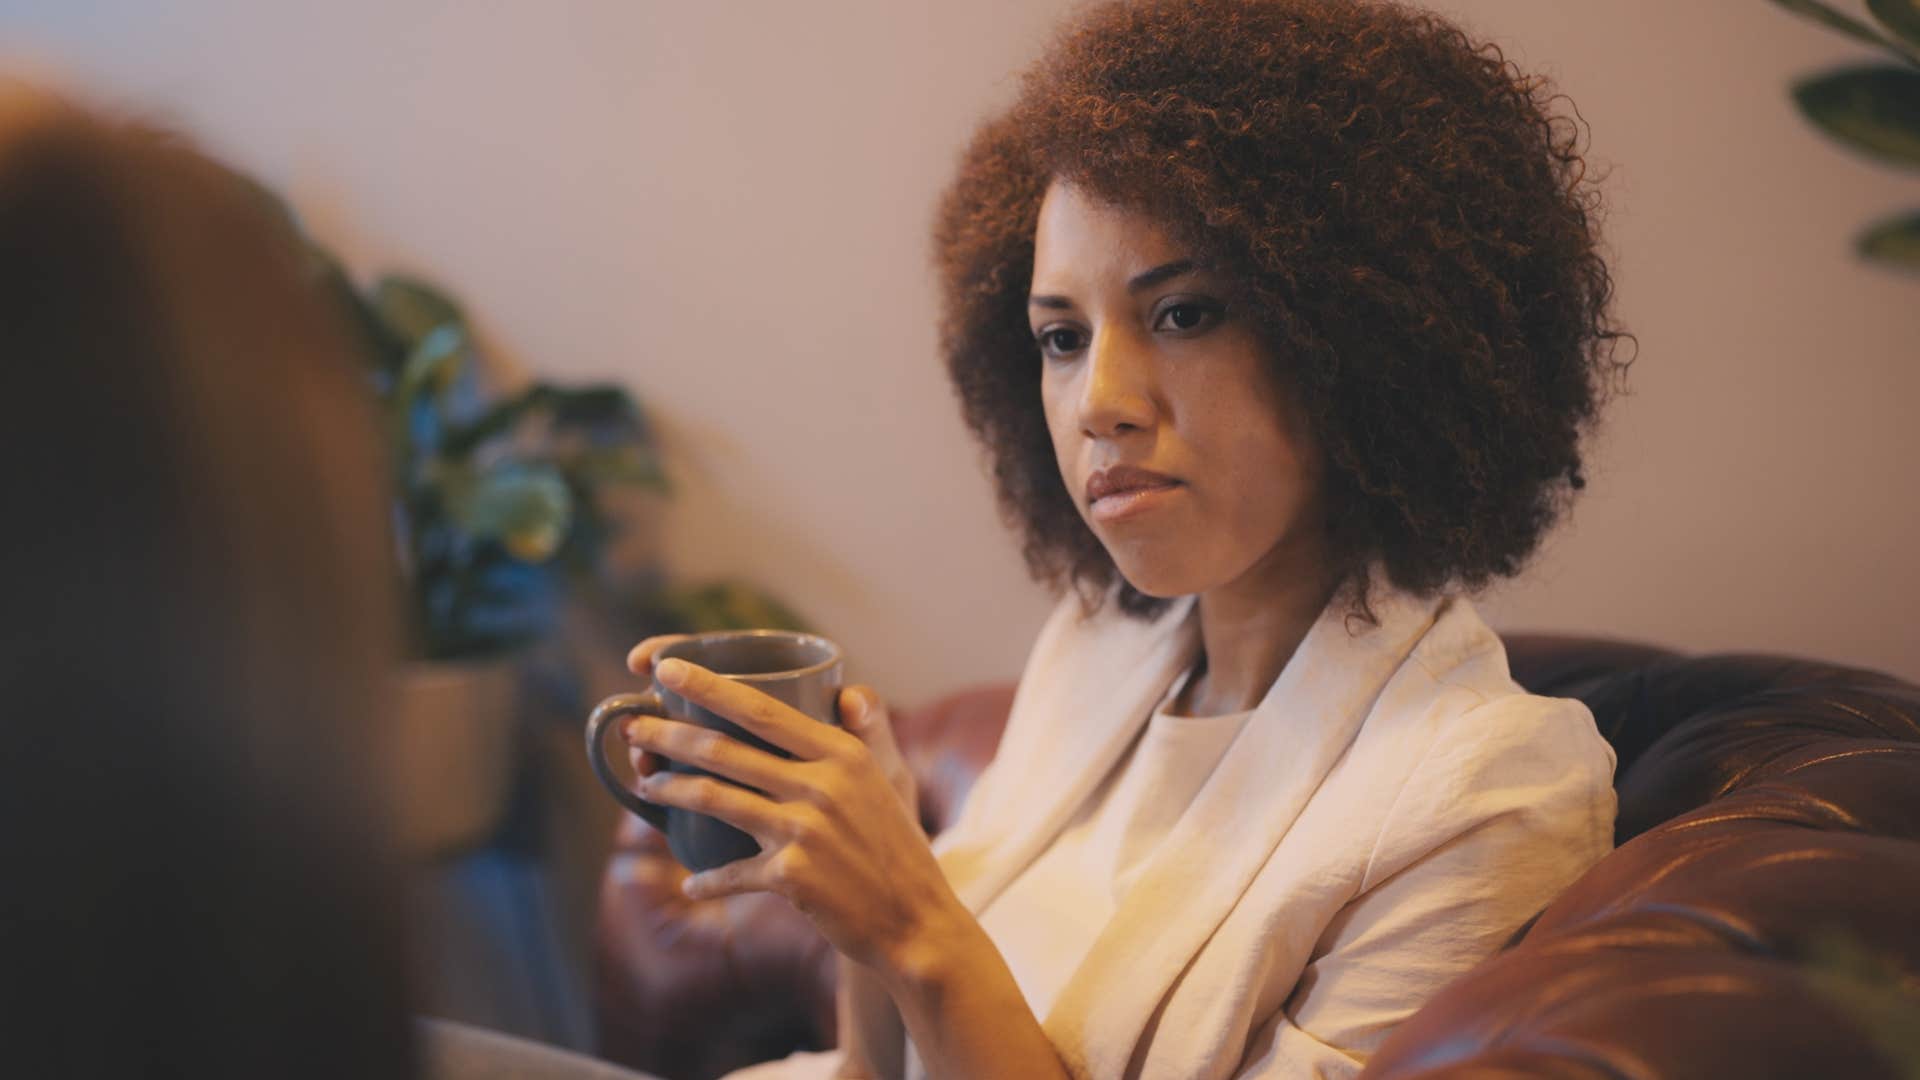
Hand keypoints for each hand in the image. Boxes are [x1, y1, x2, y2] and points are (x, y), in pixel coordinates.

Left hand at [618, 649, 963, 974]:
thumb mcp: (891, 780)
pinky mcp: (791, 876)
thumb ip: (865, 733)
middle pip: (725, 750)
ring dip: (671, 791)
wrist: (916, 921)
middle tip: (633, 727)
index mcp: (841, 753)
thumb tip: (849, 693)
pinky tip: (692, 884)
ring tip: (646, 784)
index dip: (707, 687)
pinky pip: (731, 872)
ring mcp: (804, 830)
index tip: (664, 669)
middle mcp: (820, 785)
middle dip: (669, 735)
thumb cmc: (898, 847)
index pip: (761, 708)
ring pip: (716, 799)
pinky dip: (708, 880)